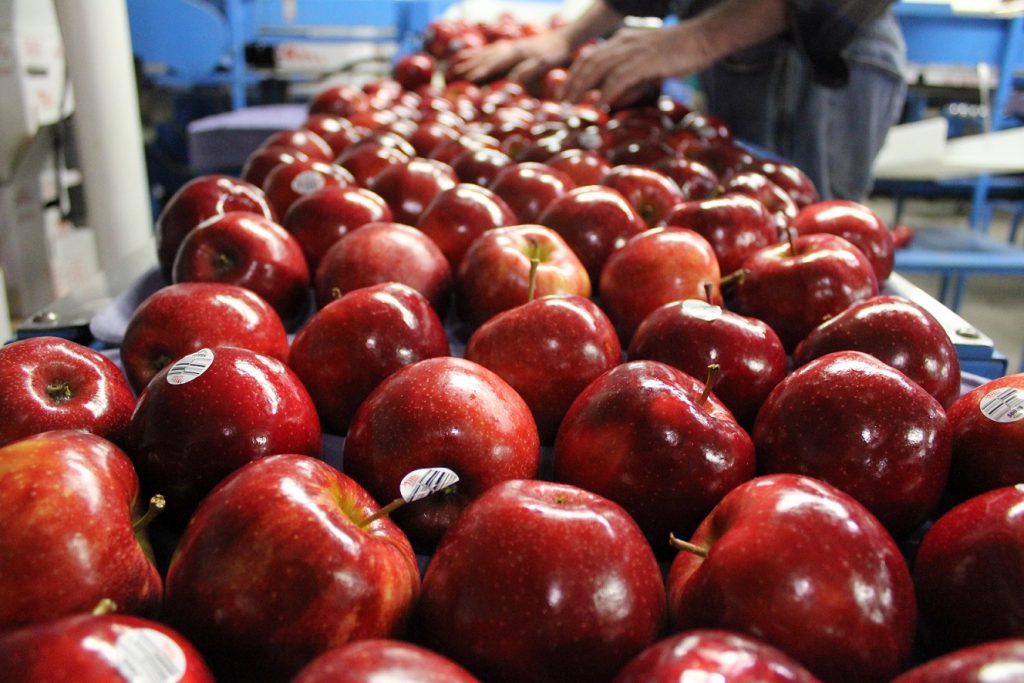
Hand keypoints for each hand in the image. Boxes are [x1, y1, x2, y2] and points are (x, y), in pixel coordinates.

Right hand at [449, 31, 572, 83]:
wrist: (562, 38)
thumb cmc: (555, 53)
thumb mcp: (545, 63)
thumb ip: (529, 71)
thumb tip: (513, 81)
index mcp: (515, 53)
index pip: (494, 63)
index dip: (480, 71)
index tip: (467, 80)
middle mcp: (508, 48)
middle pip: (483, 57)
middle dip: (466, 67)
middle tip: (449, 78)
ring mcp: (507, 46)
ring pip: (482, 53)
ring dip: (467, 60)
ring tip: (451, 67)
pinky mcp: (509, 46)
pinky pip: (487, 50)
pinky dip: (475, 53)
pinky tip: (467, 57)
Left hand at [560, 24, 715, 106]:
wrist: (704, 37)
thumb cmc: (680, 53)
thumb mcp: (648, 65)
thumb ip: (629, 80)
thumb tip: (613, 100)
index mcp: (622, 40)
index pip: (590, 57)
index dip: (573, 76)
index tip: (563, 94)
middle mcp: (623, 42)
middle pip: (588, 62)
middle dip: (571, 83)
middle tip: (561, 103)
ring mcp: (634, 50)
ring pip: (598, 68)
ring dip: (583, 88)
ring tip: (574, 106)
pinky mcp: (646, 60)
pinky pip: (620, 77)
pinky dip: (608, 92)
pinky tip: (601, 105)